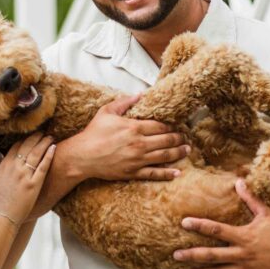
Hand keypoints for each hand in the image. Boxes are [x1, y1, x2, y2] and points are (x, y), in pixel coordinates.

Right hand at [0, 133, 54, 223]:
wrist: (2, 215)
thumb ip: (3, 169)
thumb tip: (7, 161)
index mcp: (4, 165)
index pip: (16, 147)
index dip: (25, 140)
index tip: (31, 136)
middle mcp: (14, 167)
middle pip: (27, 146)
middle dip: (36, 137)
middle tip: (42, 132)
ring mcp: (24, 175)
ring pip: (36, 153)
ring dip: (44, 142)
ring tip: (50, 137)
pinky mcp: (34, 184)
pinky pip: (43, 166)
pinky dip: (48, 155)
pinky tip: (53, 148)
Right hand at [62, 94, 188, 181]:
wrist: (82, 156)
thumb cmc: (93, 133)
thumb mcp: (107, 111)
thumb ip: (124, 102)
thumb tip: (140, 94)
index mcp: (134, 127)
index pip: (161, 126)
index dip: (172, 126)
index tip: (178, 125)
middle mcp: (139, 144)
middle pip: (167, 140)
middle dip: (179, 138)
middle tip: (186, 137)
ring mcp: (137, 160)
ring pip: (165, 156)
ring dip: (179, 153)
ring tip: (187, 150)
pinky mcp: (133, 173)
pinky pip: (155, 174)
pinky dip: (168, 173)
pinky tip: (177, 172)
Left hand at [173, 179, 269, 268]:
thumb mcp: (266, 213)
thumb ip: (250, 198)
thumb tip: (239, 181)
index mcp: (244, 236)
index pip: (216, 229)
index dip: (199, 225)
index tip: (184, 223)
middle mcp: (242, 253)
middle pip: (211, 255)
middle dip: (192, 255)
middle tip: (176, 255)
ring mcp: (246, 268)